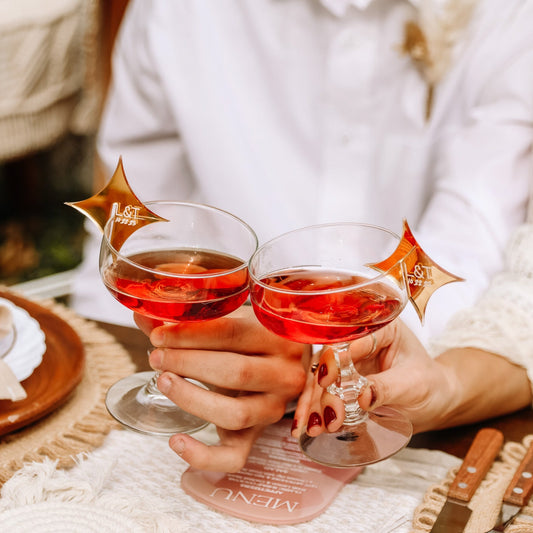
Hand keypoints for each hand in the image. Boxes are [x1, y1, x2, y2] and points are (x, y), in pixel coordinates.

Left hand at [134, 306, 306, 471]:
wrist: (278, 366)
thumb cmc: (250, 340)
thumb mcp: (231, 322)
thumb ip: (190, 320)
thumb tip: (145, 317)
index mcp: (281, 338)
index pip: (233, 333)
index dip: (191, 334)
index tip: (160, 335)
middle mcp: (285, 375)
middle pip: (236, 373)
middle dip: (188, 364)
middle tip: (157, 357)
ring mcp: (274, 409)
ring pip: (235, 414)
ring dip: (192, 399)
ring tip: (163, 382)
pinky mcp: (258, 437)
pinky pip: (234, 457)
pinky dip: (202, 455)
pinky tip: (175, 440)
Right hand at [292, 320, 457, 438]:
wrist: (435, 401)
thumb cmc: (430, 385)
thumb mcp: (414, 385)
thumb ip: (388, 387)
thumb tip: (363, 397)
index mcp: (380, 327)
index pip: (352, 339)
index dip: (337, 359)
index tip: (327, 381)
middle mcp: (358, 340)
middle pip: (332, 361)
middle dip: (324, 390)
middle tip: (329, 417)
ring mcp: (347, 362)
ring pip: (321, 379)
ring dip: (313, 403)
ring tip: (314, 427)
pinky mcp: (341, 382)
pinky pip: (322, 393)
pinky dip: (312, 409)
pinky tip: (305, 426)